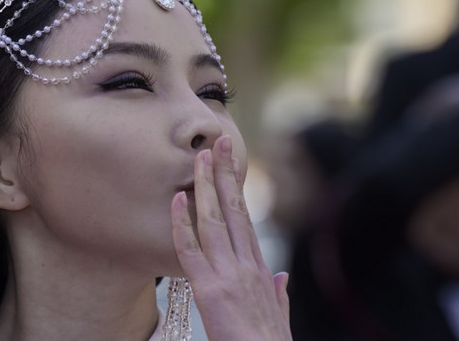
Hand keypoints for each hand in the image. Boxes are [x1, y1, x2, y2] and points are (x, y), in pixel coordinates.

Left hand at [171, 135, 291, 340]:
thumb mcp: (279, 317)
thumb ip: (279, 295)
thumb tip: (282, 278)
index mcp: (259, 270)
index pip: (245, 218)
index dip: (237, 188)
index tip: (231, 162)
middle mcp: (246, 265)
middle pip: (235, 209)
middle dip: (226, 173)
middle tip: (220, 141)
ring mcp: (229, 274)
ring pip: (215, 220)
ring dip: (206, 185)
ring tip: (200, 155)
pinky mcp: (210, 290)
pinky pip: (190, 251)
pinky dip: (182, 223)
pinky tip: (177, 198)